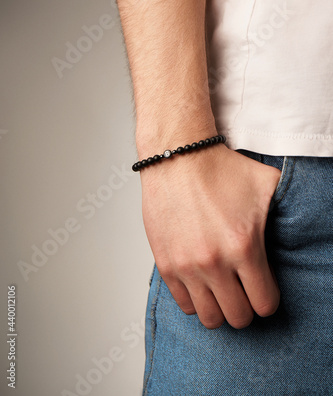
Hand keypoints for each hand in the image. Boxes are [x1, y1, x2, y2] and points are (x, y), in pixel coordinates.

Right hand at [140, 144, 280, 328]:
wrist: (177, 157)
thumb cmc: (220, 169)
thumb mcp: (267, 184)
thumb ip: (290, 208)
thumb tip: (305, 221)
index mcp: (244, 246)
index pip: (265, 304)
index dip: (267, 299)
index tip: (262, 287)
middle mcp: (214, 262)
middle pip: (238, 317)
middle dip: (245, 306)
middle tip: (243, 290)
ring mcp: (187, 266)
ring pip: (210, 318)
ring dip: (220, 308)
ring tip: (221, 290)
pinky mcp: (165, 264)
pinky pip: (183, 304)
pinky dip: (194, 300)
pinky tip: (200, 282)